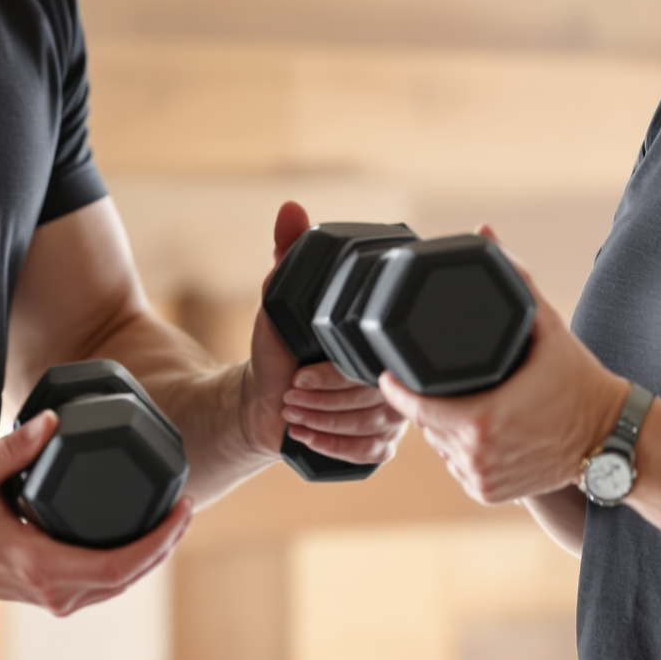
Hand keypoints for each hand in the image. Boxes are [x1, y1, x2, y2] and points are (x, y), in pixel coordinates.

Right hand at [0, 414, 191, 615]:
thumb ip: (13, 447)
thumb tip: (53, 419)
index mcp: (36, 563)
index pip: (120, 565)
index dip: (160, 539)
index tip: (182, 508)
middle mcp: (47, 588)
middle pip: (128, 578)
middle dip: (164, 544)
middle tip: (187, 503)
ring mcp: (44, 594)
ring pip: (114, 585)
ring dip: (148, 554)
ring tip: (171, 516)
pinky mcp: (41, 588)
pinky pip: (97, 582)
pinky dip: (123, 561)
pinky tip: (135, 533)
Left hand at [242, 200, 410, 471]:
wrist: (267, 398)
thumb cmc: (281, 348)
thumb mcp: (281, 300)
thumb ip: (290, 254)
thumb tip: (290, 208)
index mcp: (377, 338)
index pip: (377, 358)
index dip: (337, 374)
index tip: (299, 376)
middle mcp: (394, 374)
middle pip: (376, 398)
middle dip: (325, 400)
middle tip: (289, 395)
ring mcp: (392, 412)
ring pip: (373, 426)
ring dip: (325, 421)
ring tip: (291, 410)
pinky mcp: (381, 443)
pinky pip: (371, 451)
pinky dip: (333, 444)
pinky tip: (306, 434)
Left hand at [375, 234, 624, 505]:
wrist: (612, 437)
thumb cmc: (578, 380)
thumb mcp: (546, 326)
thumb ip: (513, 279)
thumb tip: (485, 231)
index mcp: (481, 421)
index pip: (413, 406)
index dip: (396, 388)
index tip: (388, 371)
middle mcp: (477, 456)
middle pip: (426, 424)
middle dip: (430, 402)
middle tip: (449, 380)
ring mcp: (481, 478)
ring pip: (440, 446)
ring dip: (445, 427)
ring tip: (470, 402)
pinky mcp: (488, 493)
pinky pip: (459, 466)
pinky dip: (463, 450)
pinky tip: (482, 430)